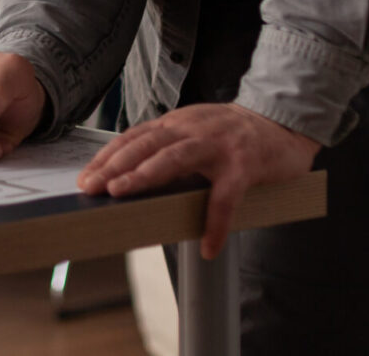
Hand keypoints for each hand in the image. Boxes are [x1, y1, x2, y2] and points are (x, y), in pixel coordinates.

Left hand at [77, 102, 320, 258]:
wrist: (282, 122)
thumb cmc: (233, 134)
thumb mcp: (194, 132)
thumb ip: (168, 148)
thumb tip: (132, 177)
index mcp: (176, 124)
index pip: (133, 138)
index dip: (107, 157)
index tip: (86, 178)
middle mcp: (191, 129)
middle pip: (144, 145)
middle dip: (114, 166)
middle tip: (92, 188)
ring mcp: (217, 145)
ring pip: (174, 158)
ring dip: (145, 176)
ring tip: (122, 196)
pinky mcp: (244, 164)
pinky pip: (226, 197)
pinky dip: (215, 222)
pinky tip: (208, 245)